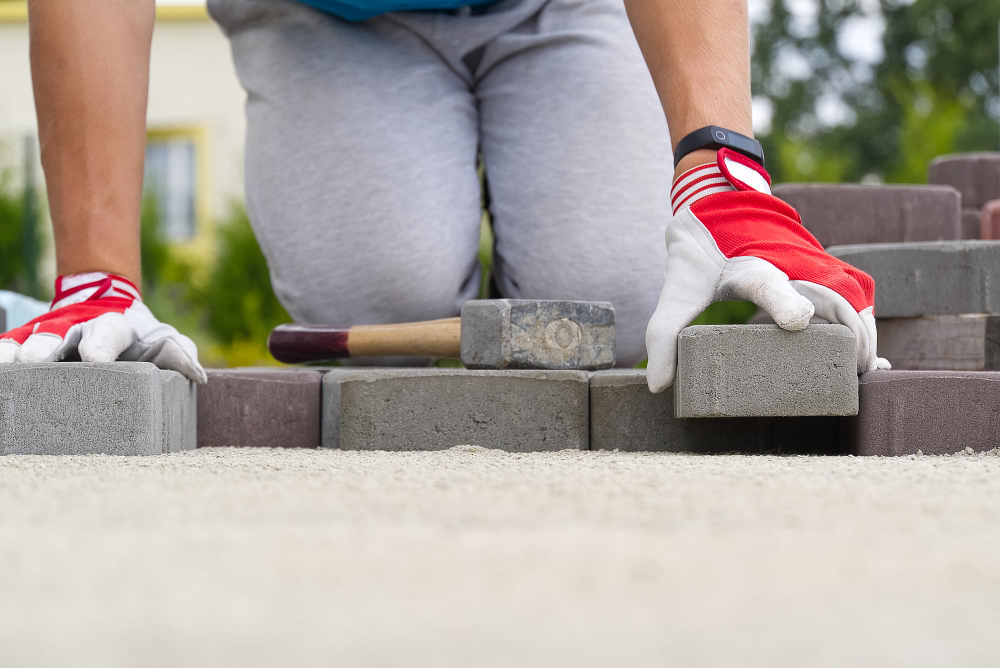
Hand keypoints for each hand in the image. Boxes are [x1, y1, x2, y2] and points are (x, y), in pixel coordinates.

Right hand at [0, 272, 206, 382]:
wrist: (105, 306)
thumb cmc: (139, 336)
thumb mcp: (163, 340)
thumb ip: (179, 353)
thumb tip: (197, 374)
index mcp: (113, 326)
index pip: (108, 333)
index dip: (101, 345)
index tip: (96, 359)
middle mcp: (76, 325)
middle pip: (59, 332)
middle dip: (47, 345)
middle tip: (35, 361)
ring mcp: (49, 333)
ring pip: (28, 338)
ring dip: (16, 351)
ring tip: (7, 366)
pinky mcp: (29, 342)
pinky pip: (10, 345)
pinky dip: (3, 354)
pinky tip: (0, 369)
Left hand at [645, 148, 889, 392]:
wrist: (719, 200)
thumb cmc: (702, 246)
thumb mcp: (678, 286)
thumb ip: (664, 333)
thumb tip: (658, 386)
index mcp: (752, 265)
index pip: (769, 283)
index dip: (784, 302)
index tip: (797, 321)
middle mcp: (791, 263)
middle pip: (835, 298)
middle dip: (849, 340)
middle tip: (850, 380)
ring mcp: (813, 263)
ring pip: (854, 299)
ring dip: (863, 335)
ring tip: (863, 373)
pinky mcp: (823, 268)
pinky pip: (855, 296)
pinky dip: (865, 324)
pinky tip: (867, 356)